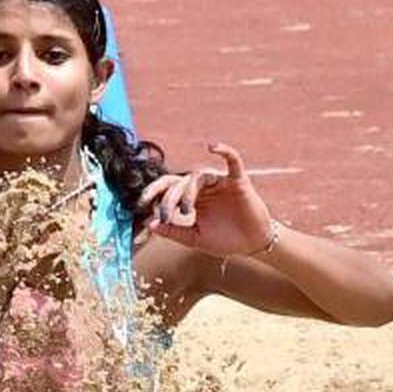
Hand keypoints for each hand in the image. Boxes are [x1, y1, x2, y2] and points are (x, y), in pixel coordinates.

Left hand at [135, 143, 272, 256]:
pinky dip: (224, 151)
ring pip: (197, 176)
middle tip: (166, 216)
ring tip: (185, 210)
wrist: (251, 245)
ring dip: (187, 192)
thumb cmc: (224, 240)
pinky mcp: (238, 181)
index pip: (167, 187)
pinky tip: (212, 146)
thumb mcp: (194, 238)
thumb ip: (173, 232)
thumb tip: (150, 225)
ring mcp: (219, 182)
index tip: (140, 205)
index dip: (152, 192)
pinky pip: (232, 160)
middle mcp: (202, 187)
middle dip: (168, 199)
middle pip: (178, 182)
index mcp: (190, 197)